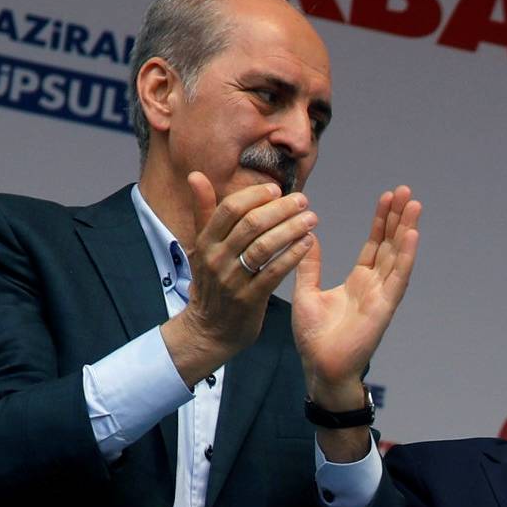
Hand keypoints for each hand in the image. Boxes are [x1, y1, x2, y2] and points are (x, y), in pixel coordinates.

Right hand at [162, 174, 314, 385]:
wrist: (210, 330)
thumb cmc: (211, 285)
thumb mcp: (201, 246)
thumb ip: (203, 211)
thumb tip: (196, 175)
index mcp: (206, 241)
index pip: (230, 209)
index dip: (256, 196)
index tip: (277, 190)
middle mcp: (217, 258)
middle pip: (251, 224)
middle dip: (280, 209)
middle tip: (303, 201)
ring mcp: (233, 280)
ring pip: (264, 246)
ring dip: (291, 229)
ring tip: (311, 219)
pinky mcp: (249, 299)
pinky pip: (274, 273)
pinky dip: (292, 256)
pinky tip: (307, 244)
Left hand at [291, 185, 420, 410]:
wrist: (320, 368)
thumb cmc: (314, 338)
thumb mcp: (306, 291)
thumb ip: (310, 265)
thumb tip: (308, 236)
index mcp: (359, 283)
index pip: (375, 246)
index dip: (381, 222)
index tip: (387, 198)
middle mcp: (375, 287)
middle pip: (391, 246)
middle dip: (399, 218)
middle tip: (406, 191)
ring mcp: (382, 298)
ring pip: (397, 257)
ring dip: (407, 230)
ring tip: (414, 204)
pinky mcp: (383, 309)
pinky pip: (397, 278)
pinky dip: (405, 256)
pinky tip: (411, 235)